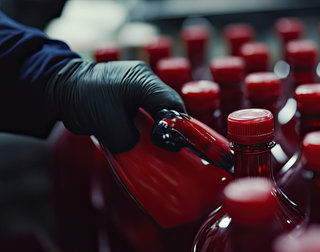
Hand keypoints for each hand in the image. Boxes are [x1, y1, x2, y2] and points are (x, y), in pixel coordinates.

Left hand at [46, 59, 184, 152]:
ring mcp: (136, 84)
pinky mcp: (127, 92)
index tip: (175, 144)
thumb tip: (137, 149)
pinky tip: (141, 135)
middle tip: (168, 146)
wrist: (58, 87)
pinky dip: (144, 122)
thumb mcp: (108, 126)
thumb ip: (129, 141)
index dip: (177, 125)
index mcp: (143, 80)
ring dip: (156, 125)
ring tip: (154, 143)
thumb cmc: (82, 100)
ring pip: (156, 108)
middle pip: (167, 105)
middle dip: (168, 126)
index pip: (171, 103)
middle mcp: (144, 79)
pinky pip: (144, 108)